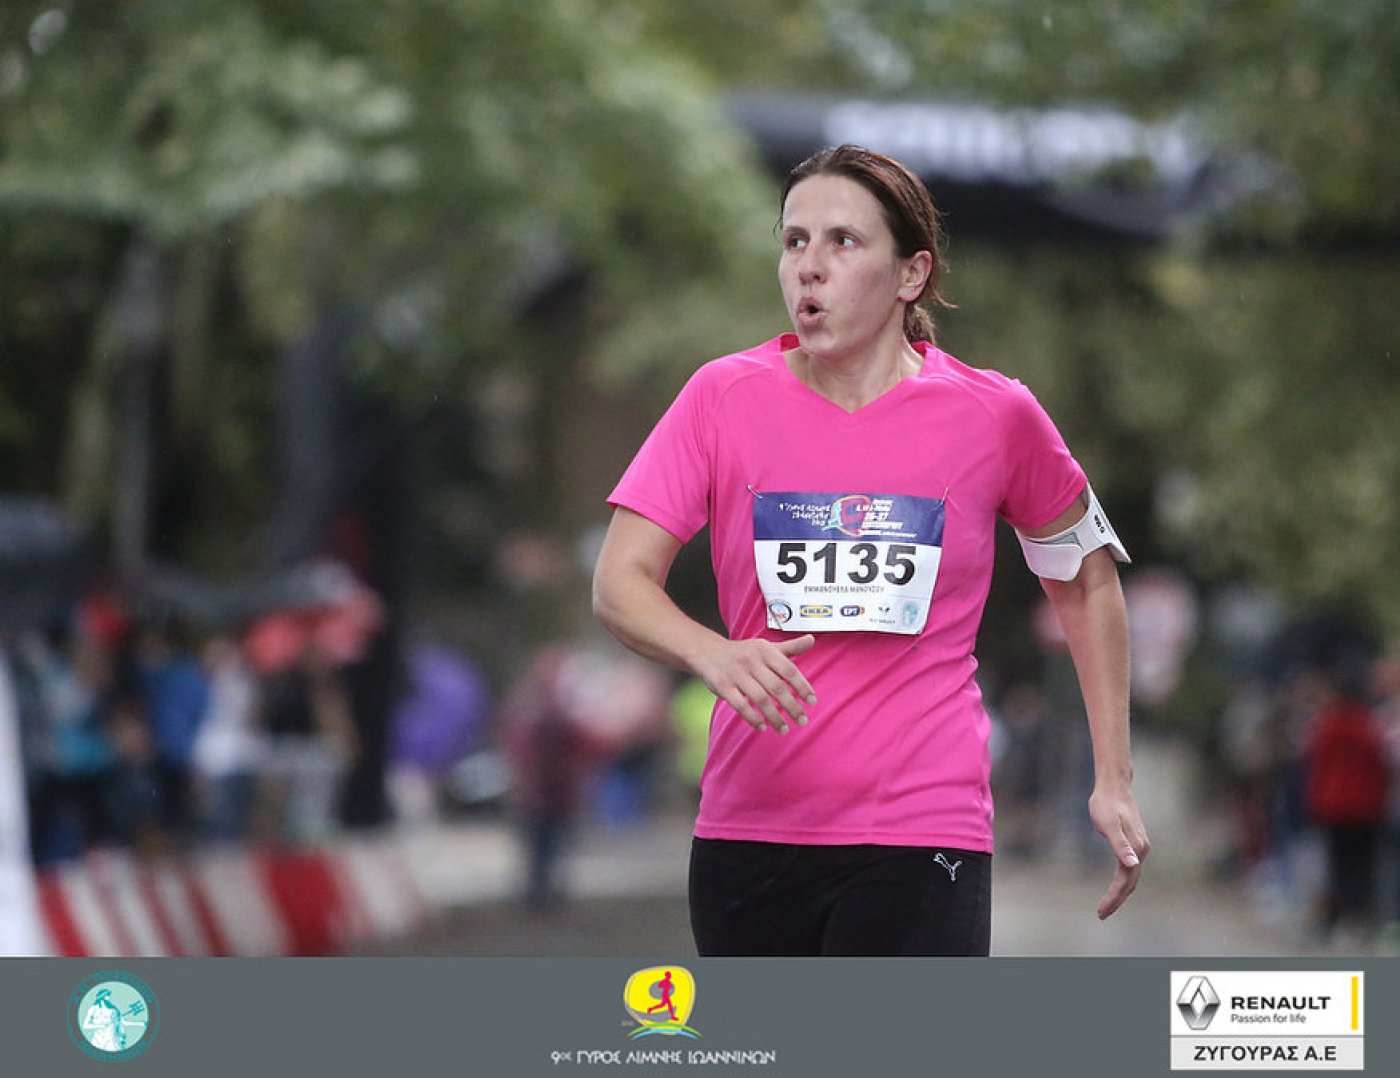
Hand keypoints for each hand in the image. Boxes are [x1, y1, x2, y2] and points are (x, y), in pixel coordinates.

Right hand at [696, 634, 816, 733]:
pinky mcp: (723, 687)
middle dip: (791, 706)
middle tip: (802, 720)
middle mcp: (751, 661)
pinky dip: (753, 718)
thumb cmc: (744, 652)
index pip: (788, 670)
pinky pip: (740, 706)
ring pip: (760, 699)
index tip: (812, 702)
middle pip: (776, 687)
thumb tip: (812, 640)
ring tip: (784, 729)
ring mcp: (736, 674)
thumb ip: (790, 647)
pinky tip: (763, 727)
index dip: (802, 686)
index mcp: (765, 651)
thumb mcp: (766, 647)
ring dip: (774, 717)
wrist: (708, 652)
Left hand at [1088, 784, 1148, 919]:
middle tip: (1101, 914)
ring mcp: (1140, 846)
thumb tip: (1133, 864)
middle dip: (1116, 900)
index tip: (1100, 911)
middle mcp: (1142, 850)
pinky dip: (1124, 879)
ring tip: (1107, 904)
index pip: (1124, 882)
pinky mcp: (1135, 841)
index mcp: (1136, 849)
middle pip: (1130, 883)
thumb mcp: (1108, 824)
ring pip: (1132, 876)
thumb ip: (1120, 845)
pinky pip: (1131, 867)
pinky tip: (1118, 882)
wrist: (1114, 785)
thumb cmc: (1106, 803)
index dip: (1113, 898)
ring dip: (1121, 892)